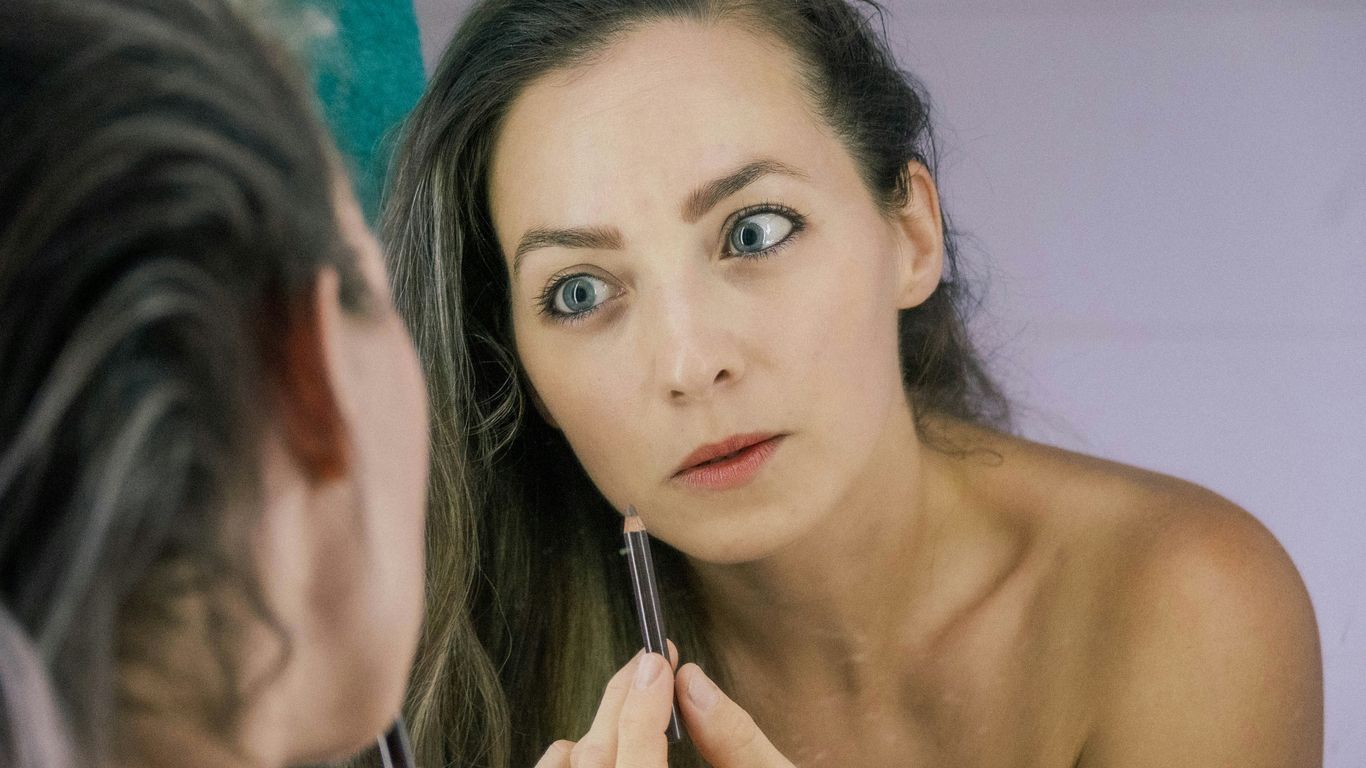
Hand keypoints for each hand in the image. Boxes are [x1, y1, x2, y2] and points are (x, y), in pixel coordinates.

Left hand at [535, 649, 792, 767]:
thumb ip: (736, 744)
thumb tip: (693, 684)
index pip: (636, 762)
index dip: (644, 703)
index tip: (660, 657)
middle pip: (599, 766)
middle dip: (619, 705)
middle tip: (648, 663)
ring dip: (589, 739)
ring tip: (625, 700)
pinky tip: (585, 751)